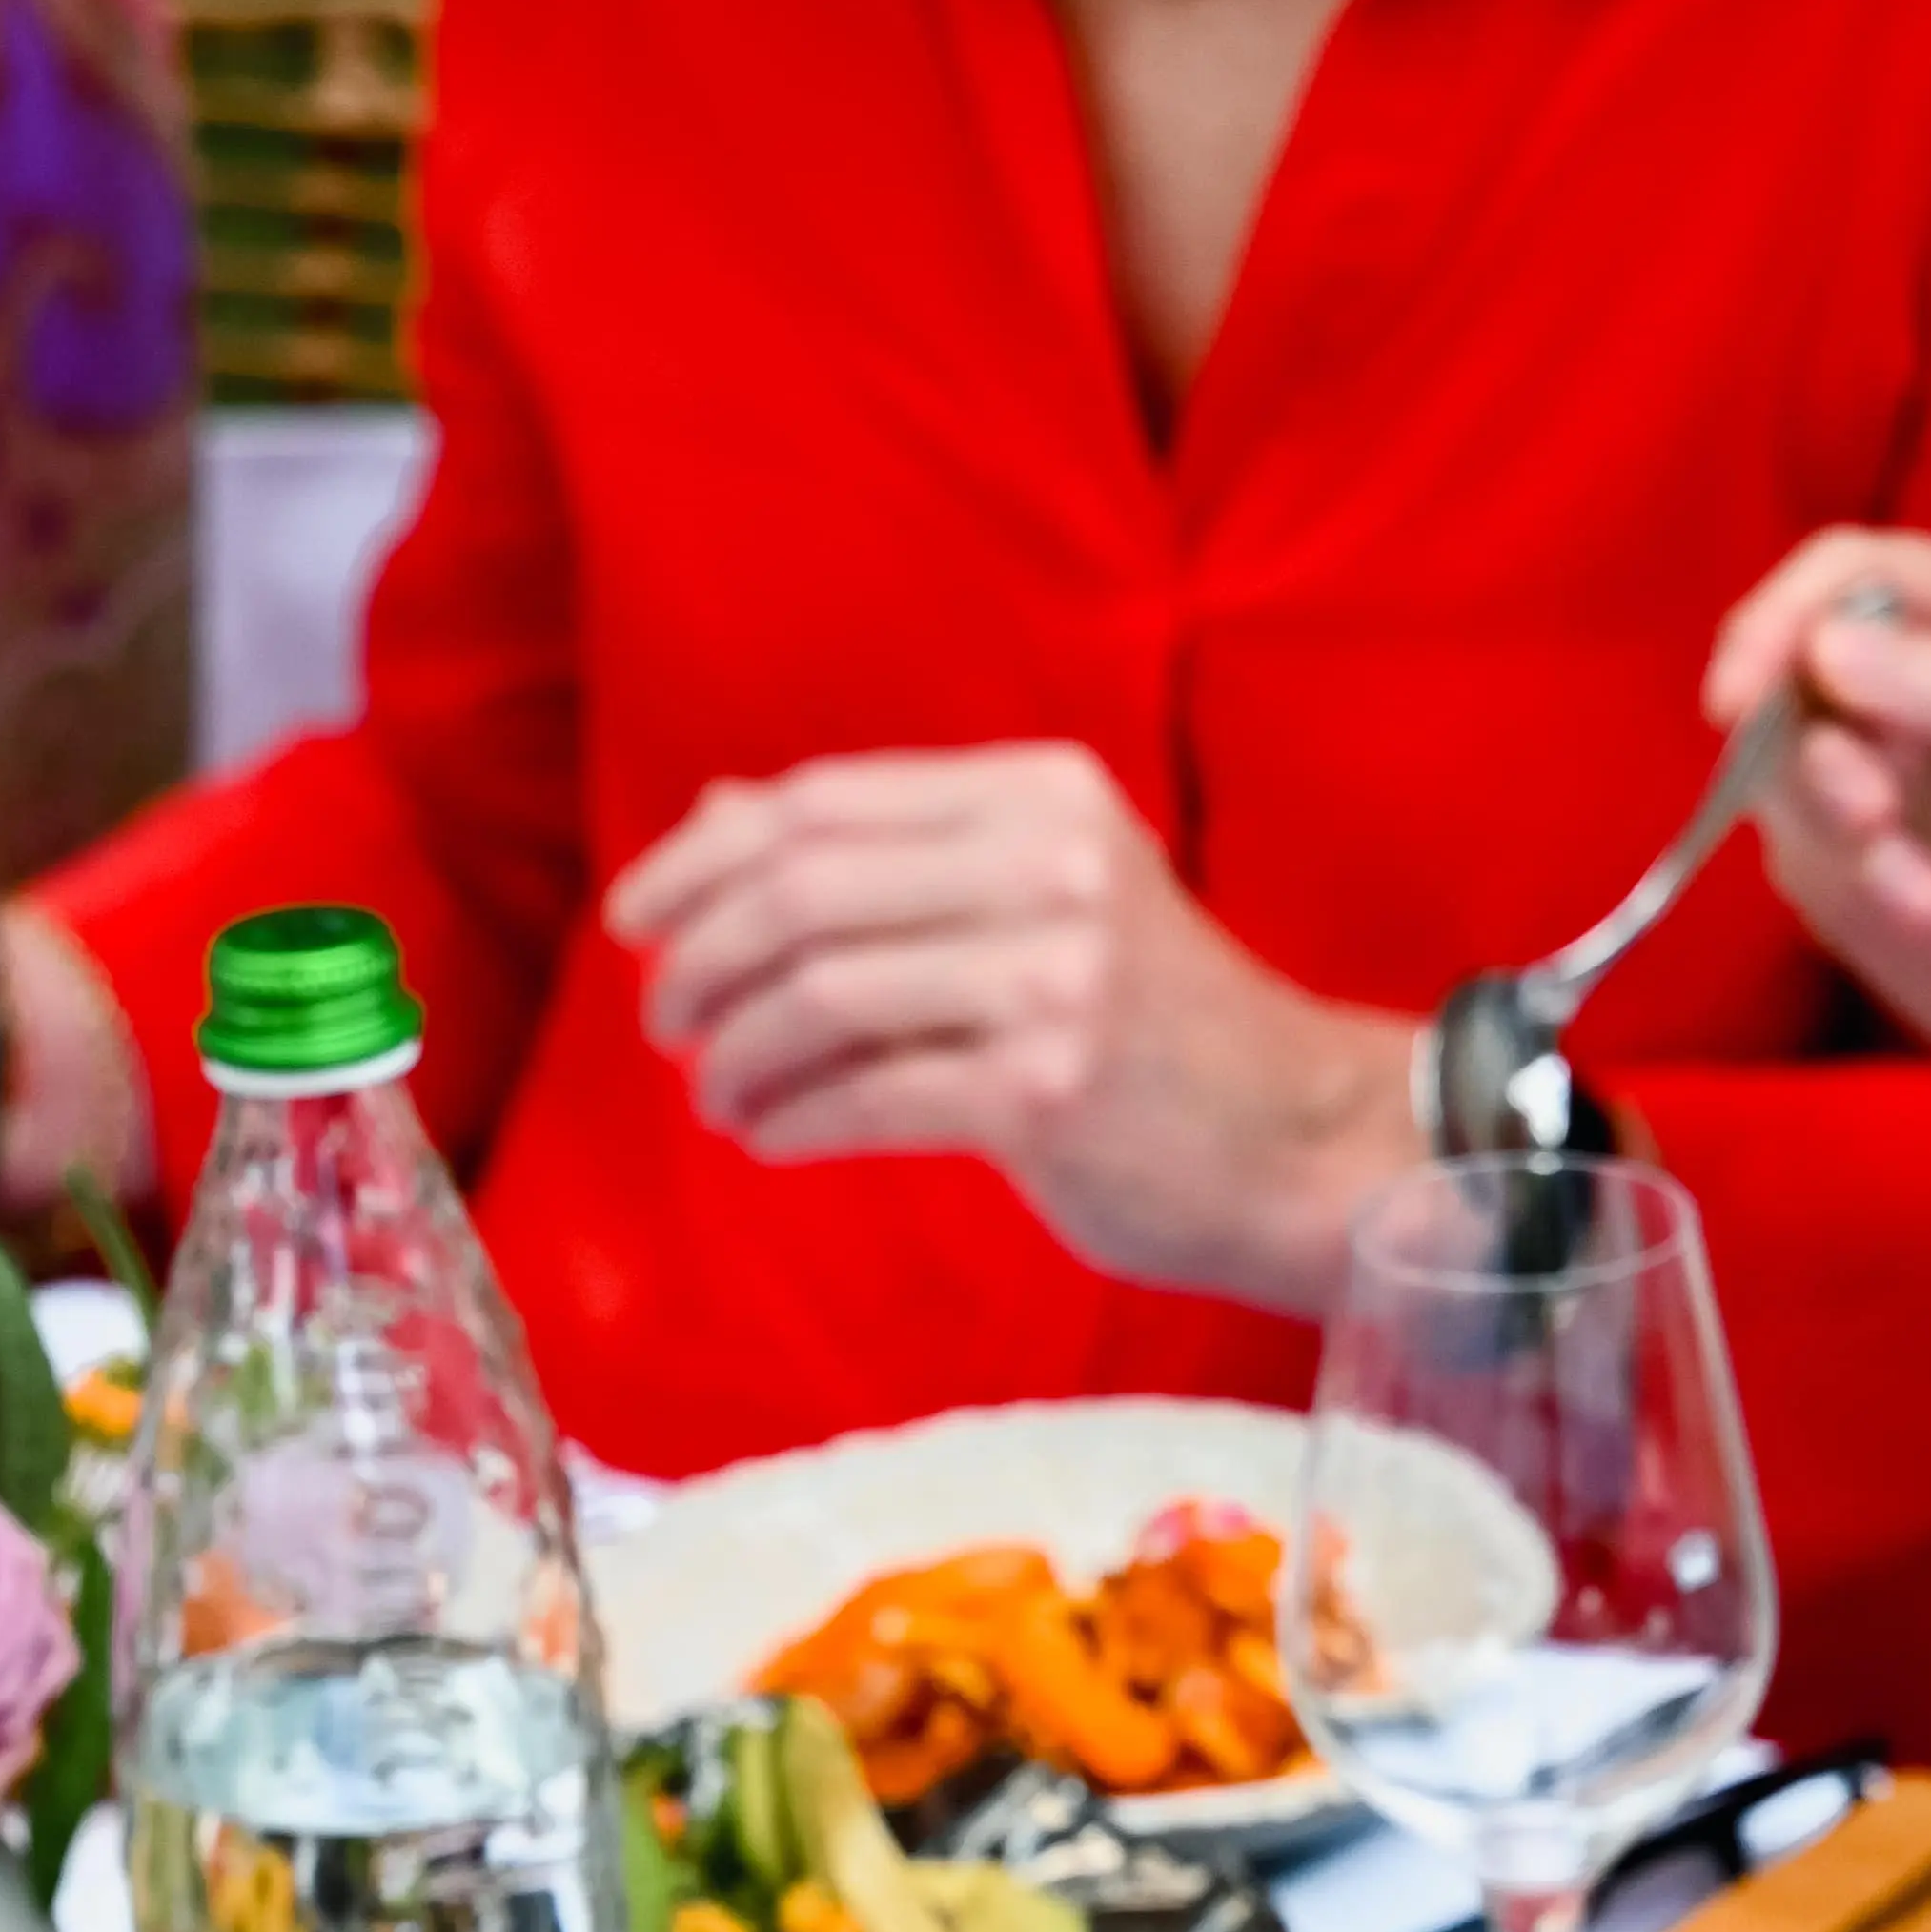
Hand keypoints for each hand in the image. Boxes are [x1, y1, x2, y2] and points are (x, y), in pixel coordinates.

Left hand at [604, 744, 1418, 1315]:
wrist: (1296, 1137)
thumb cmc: (1150, 1027)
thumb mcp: (1042, 897)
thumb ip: (895, 854)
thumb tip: (720, 824)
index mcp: (1040, 794)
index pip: (823, 803)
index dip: (701, 860)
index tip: (634, 920)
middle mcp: (1049, 867)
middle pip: (802, 893)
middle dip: (700, 962)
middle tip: (663, 1022)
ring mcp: (1052, 979)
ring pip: (819, 998)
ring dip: (736, 1056)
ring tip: (716, 1094)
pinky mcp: (1045, 1092)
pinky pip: (864, 1098)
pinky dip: (791, 1119)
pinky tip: (769, 1135)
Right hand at [1709, 528, 1930, 1110]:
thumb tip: (1822, 647)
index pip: (1844, 576)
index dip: (1776, 623)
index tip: (1734, 698)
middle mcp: (1916, 685)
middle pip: (1797, 688)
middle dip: (1823, 764)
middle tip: (1876, 821)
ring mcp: (1884, 777)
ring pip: (1798, 792)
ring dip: (1866, 855)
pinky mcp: (1865, 868)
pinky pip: (1830, 874)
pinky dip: (1891, 905)